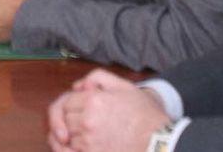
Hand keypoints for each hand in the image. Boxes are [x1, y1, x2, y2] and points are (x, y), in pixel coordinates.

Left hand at [47, 69, 167, 151]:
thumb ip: (98, 78)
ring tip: (83, 134)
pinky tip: (72, 146)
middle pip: (64, 119)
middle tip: (82, 121)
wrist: (158, 142)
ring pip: (67, 137)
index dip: (70, 105)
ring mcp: (89, 141)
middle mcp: (88, 121)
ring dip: (71, 135)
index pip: (66, 101)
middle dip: (70, 119)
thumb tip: (77, 86)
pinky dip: (67, 150)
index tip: (76, 109)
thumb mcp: (124, 86)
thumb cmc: (144, 115)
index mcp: (94, 101)